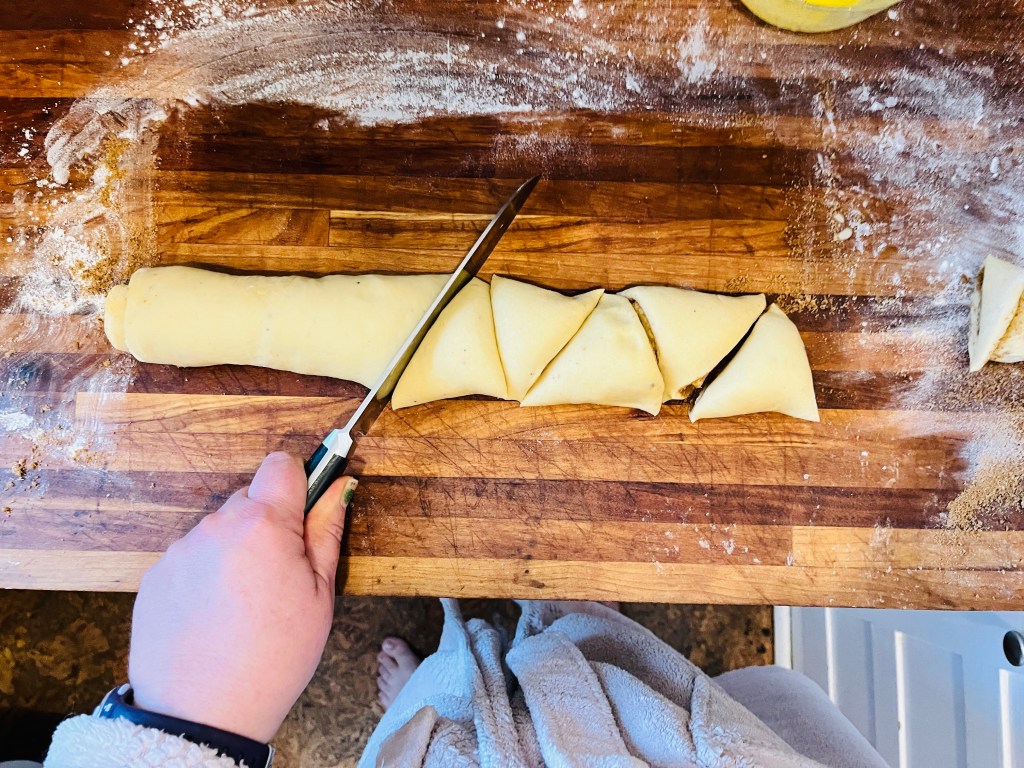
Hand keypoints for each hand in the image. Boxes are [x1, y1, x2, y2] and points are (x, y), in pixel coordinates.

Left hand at [128, 452, 356, 742]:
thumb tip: (340, 488)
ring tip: (242, 604)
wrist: (202, 714)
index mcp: (263, 526)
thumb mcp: (319, 596)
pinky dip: (205, 575)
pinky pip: (190, 557)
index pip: (280, 465)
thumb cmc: (273, 658)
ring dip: (234, 550)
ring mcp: (180, 550)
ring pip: (218, 530)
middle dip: (266, 524)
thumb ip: (327, 532)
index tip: (302, 511)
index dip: (297, 484)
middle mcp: (216, 527)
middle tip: (278, 575)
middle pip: (249, 498)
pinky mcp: (155, 575)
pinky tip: (214, 615)